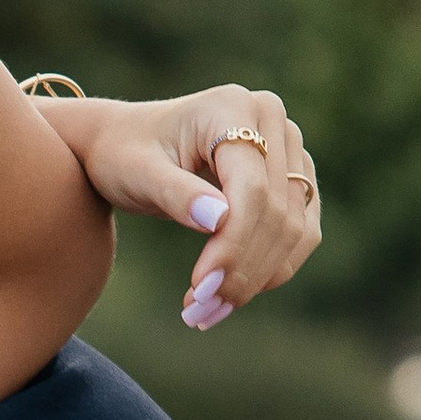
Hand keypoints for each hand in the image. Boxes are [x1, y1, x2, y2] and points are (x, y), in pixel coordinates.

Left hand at [47, 86, 321, 326]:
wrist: (123, 143)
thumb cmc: (121, 153)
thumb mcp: (136, 174)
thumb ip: (176, 194)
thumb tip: (219, 221)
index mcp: (233, 107)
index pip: (253, 190)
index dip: (233, 245)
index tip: (201, 288)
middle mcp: (270, 120)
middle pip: (278, 212)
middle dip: (242, 270)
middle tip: (199, 313)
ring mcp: (288, 148)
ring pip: (294, 228)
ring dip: (257, 279)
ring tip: (206, 312)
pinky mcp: (292, 178)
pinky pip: (299, 233)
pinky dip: (269, 270)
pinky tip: (230, 296)